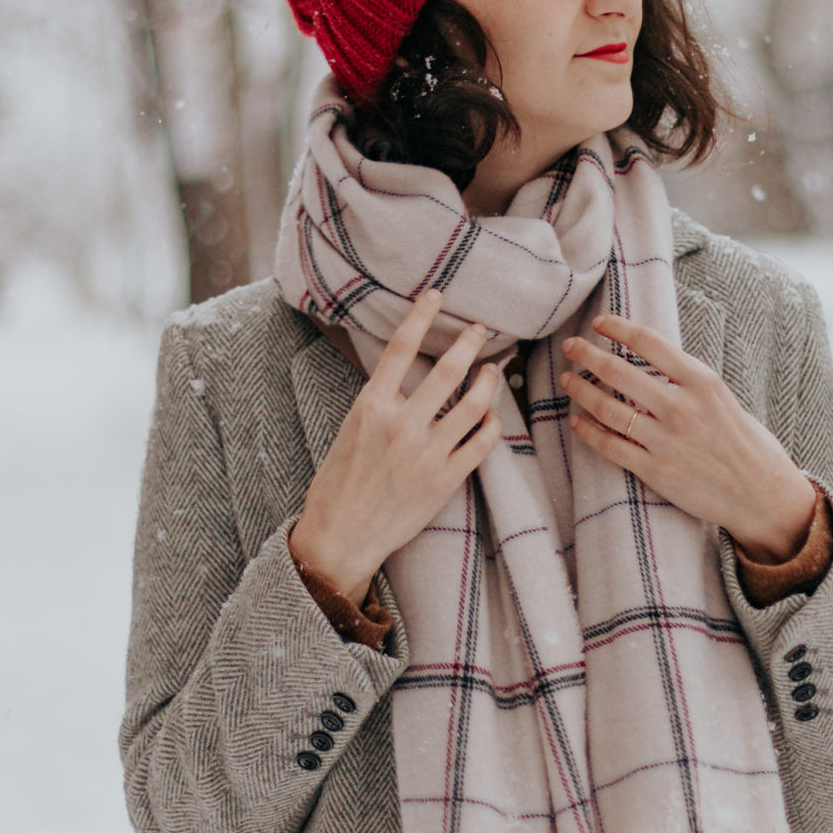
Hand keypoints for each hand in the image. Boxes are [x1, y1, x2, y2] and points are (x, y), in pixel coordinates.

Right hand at [290, 289, 501, 606]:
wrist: (341, 536)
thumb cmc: (339, 484)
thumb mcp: (349, 430)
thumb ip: (379, 401)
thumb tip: (404, 372)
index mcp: (371, 406)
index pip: (402, 347)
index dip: (422, 315)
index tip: (438, 295)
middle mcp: (401, 425)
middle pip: (449, 369)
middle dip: (471, 342)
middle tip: (481, 330)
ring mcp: (427, 453)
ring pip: (475, 404)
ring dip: (490, 380)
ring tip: (493, 369)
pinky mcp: (446, 480)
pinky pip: (482, 443)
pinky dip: (493, 424)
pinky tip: (492, 416)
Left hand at [561, 314, 816, 561]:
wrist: (762, 495)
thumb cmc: (746, 444)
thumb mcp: (722, 399)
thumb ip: (688, 381)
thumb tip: (652, 363)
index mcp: (702, 382)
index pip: (650, 342)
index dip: (618, 328)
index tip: (600, 322)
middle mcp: (681, 407)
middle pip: (619, 372)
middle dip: (588, 355)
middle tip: (570, 346)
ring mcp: (666, 440)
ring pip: (608, 409)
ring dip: (581, 391)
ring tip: (568, 381)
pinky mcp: (655, 471)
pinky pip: (611, 446)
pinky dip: (589, 432)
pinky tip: (577, 421)